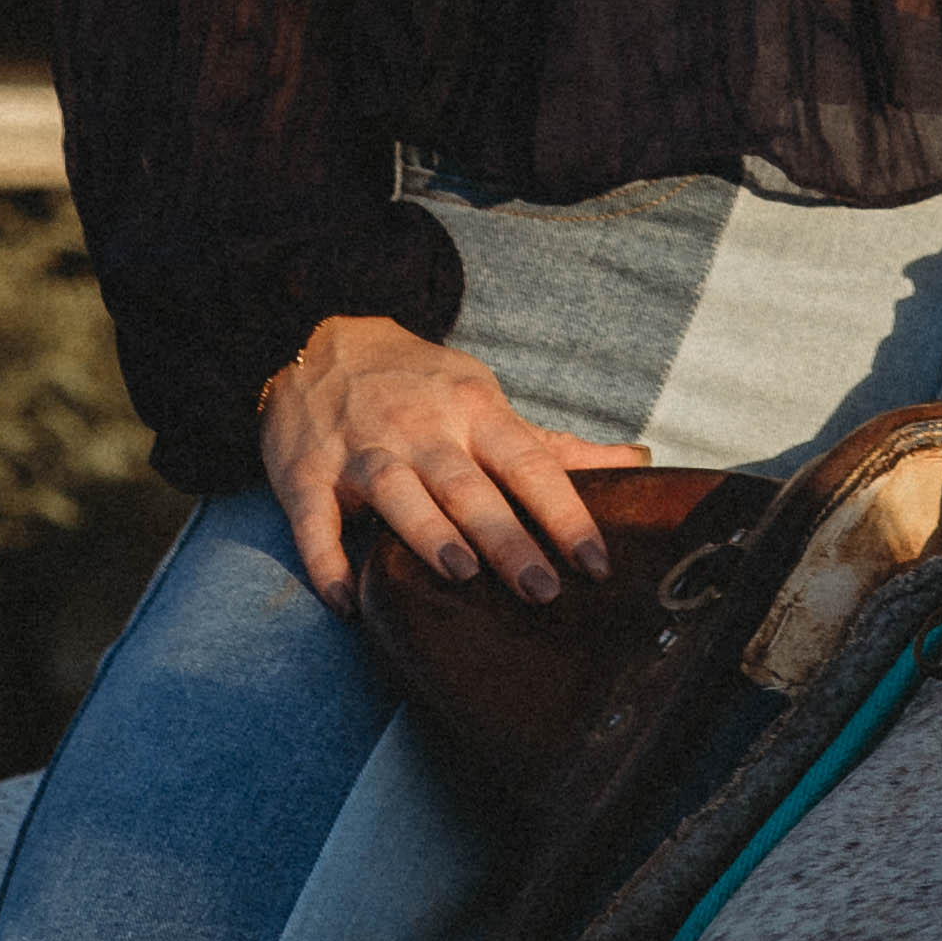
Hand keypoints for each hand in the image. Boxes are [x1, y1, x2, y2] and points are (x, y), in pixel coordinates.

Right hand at [258, 315, 649, 610]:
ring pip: (398, 493)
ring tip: (460, 574)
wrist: (317, 340)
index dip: (566, 514)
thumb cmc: (417, 383)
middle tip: (542, 589)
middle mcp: (421, 430)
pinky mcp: (305, 474)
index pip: (530, 464)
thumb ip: (550, 444)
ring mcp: (361, 450)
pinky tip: (347, 600)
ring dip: (428, 532)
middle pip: (470, 487)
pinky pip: (314, 522)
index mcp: (473, 411)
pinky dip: (327, 561)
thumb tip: (636, 461)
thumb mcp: (483, 397)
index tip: (597, 563)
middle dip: (507, 537)